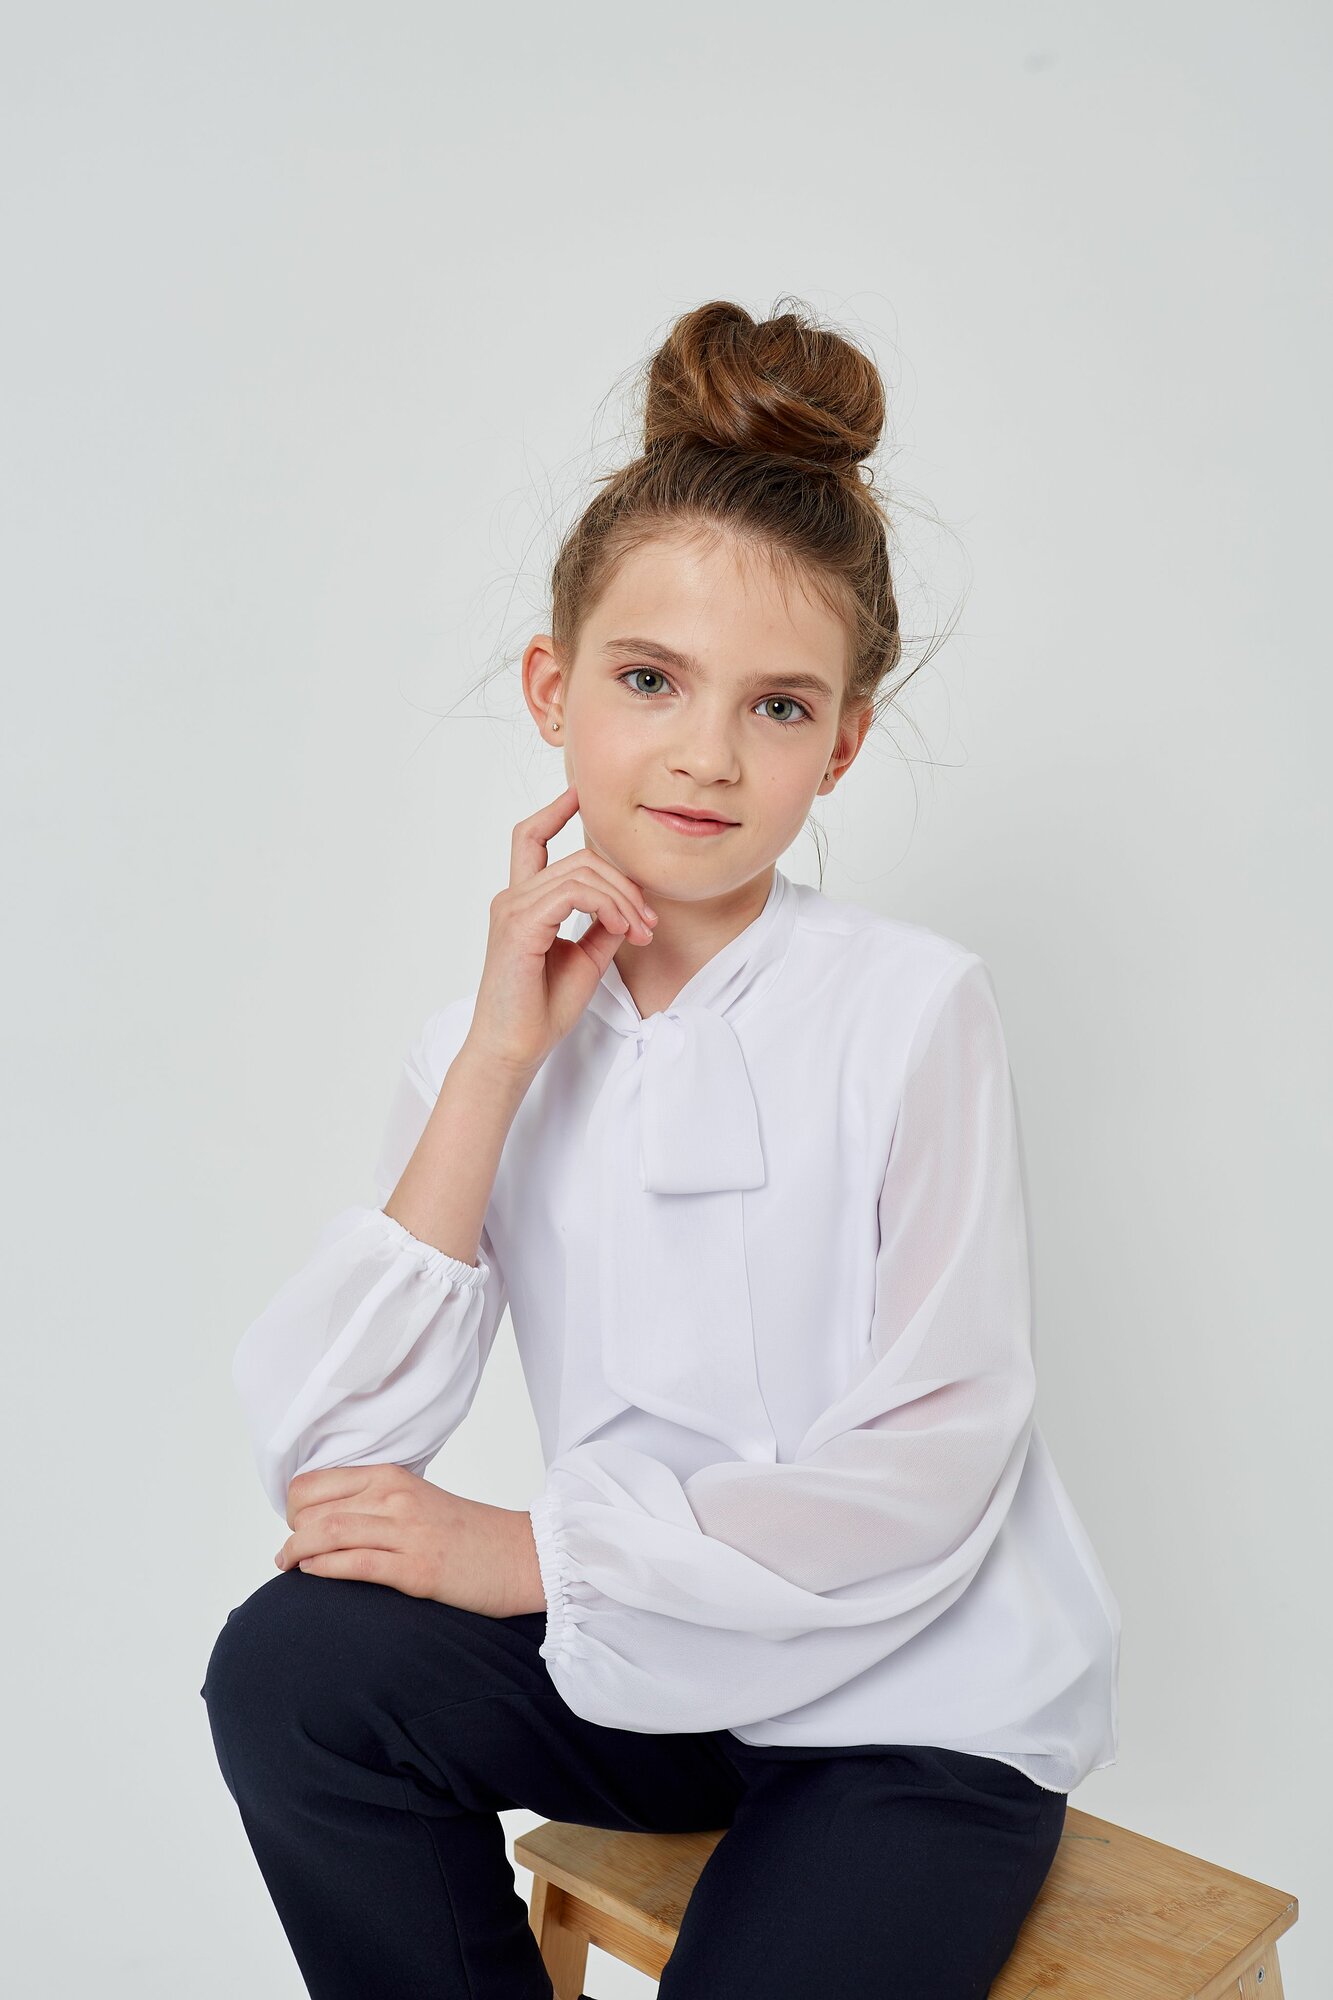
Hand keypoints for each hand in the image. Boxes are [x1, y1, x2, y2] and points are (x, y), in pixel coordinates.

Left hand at [273, 1464, 547, 1619]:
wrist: (523, 1556)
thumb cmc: (469, 1536)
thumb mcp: (418, 1502)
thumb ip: (377, 1503)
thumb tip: (330, 1521)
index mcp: (392, 1477)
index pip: (316, 1482)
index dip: (294, 1505)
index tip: (294, 1525)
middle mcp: (395, 1497)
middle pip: (313, 1507)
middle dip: (290, 1531)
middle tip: (290, 1552)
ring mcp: (406, 1532)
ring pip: (328, 1532)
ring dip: (295, 1551)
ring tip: (288, 1567)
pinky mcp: (417, 1568)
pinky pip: (356, 1563)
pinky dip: (324, 1568)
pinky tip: (312, 1574)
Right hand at [465, 781, 657, 1077]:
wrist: (514, 1048)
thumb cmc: (540, 1009)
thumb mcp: (584, 958)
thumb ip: (601, 924)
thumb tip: (625, 903)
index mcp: (522, 902)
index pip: (531, 838)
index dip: (555, 810)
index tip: (580, 793)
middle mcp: (512, 898)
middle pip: (579, 858)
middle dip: (624, 882)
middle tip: (649, 920)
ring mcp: (512, 908)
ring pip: (583, 872)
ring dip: (624, 899)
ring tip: (642, 930)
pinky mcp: (519, 925)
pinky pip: (576, 893)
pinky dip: (610, 906)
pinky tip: (625, 929)